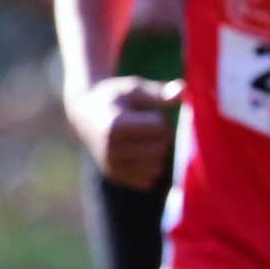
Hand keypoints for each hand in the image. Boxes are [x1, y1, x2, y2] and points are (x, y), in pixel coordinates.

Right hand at [66, 76, 181, 188]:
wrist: (85, 113)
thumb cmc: (115, 96)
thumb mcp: (134, 88)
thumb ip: (159, 92)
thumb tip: (184, 89)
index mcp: (113, 126)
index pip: (160, 127)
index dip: (160, 117)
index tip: (144, 113)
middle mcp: (109, 150)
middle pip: (161, 148)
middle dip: (162, 136)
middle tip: (146, 126)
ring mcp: (110, 166)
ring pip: (158, 167)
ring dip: (158, 152)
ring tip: (142, 139)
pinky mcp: (114, 177)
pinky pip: (150, 180)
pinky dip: (151, 167)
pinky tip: (139, 154)